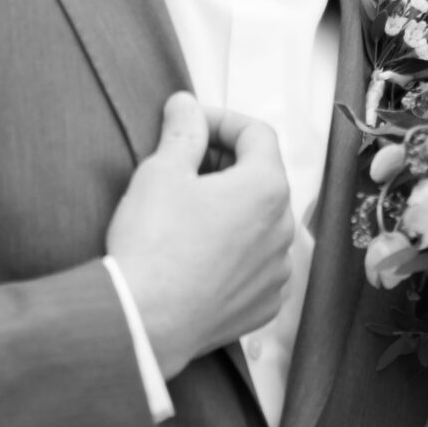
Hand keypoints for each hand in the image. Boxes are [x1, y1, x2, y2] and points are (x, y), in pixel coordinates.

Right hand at [106, 94, 293, 381]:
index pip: (257, 134)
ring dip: (231, 211)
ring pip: (260, 224)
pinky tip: (199, 256)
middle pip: (261, 178)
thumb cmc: (153, 244)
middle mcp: (283, 229)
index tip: (190, 125)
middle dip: (225, 166)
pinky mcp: (264, 304)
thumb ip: (182, 132)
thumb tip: (186, 106)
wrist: (144, 321)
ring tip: (188, 215)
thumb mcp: (160, 173)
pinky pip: (256, 266)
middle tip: (183, 167)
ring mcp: (277, 271)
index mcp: (265, 188)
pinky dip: (234, 253)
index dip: (221, 121)